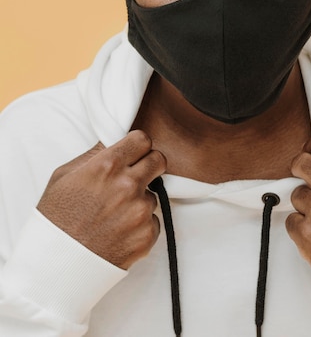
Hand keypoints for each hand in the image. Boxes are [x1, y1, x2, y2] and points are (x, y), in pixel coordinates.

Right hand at [37, 130, 165, 268]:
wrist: (54, 268)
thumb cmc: (55, 219)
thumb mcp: (64, 176)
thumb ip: (94, 155)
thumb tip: (115, 143)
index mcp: (107, 166)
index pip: (143, 139)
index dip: (138, 146)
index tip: (134, 153)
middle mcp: (128, 185)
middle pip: (159, 160)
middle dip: (148, 165)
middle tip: (135, 177)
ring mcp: (140, 211)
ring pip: (154, 194)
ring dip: (140, 199)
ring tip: (114, 214)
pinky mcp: (147, 235)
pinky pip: (153, 221)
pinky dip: (140, 225)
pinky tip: (118, 231)